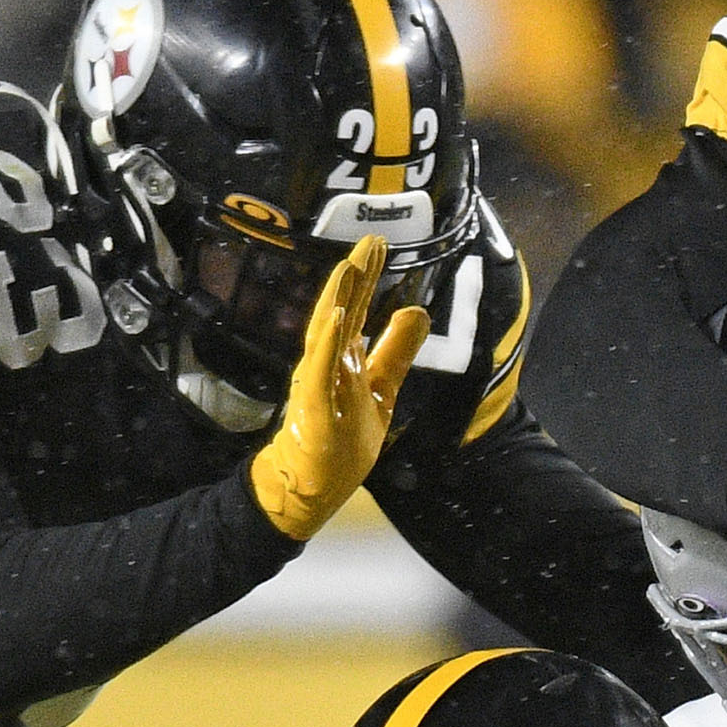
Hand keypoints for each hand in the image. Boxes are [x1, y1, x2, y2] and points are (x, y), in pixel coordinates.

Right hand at [247, 237, 427, 540]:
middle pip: (342, 311)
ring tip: (349, 266)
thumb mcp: (382, 389)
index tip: (380, 243)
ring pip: (326, 334)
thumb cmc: (340, 438)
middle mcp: (327, 364)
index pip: (358, 309)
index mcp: (344, 358)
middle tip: (372, 240)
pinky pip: (320, 372)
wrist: (309, 486)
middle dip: (356, 276)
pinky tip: (339, 316)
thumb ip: (397, 351)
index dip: (368, 277)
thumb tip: (417, 310)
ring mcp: (317, 384)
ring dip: (338, 299)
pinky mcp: (314, 409)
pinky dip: (329, 344)